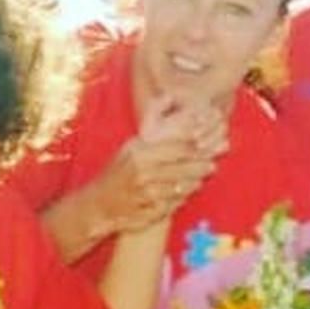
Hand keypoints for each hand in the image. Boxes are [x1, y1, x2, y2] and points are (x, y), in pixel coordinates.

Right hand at [85, 94, 227, 235]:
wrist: (98, 205)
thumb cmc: (117, 172)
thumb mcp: (130, 145)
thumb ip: (151, 123)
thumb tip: (169, 96)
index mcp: (139, 153)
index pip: (177, 147)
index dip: (197, 145)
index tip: (207, 143)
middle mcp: (143, 173)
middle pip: (184, 167)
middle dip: (201, 165)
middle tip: (211, 164)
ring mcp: (147, 194)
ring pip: (183, 186)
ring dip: (195, 181)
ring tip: (201, 176)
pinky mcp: (151, 212)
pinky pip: (176, 203)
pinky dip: (183, 197)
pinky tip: (186, 191)